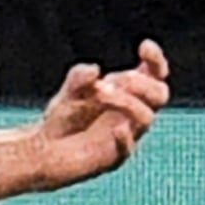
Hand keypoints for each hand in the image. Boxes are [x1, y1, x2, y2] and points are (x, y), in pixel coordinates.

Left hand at [31, 40, 170, 188]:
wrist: (45, 149)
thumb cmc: (64, 118)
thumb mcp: (69, 91)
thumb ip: (79, 78)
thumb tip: (94, 70)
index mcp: (128, 93)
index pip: (155, 75)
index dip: (156, 60)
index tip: (145, 46)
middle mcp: (133, 113)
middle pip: (159, 94)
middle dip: (142, 83)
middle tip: (115, 79)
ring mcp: (127, 135)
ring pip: (147, 117)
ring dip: (126, 101)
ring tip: (99, 92)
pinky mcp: (114, 157)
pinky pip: (127, 149)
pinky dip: (124, 138)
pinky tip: (115, 129)